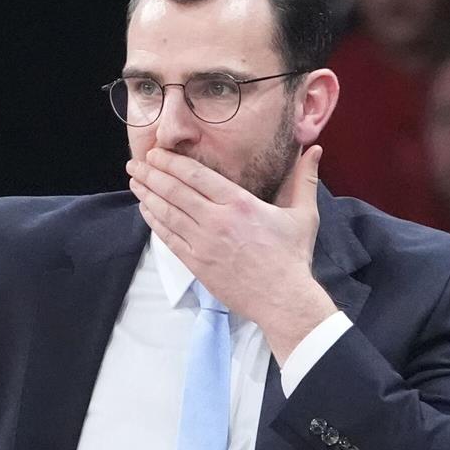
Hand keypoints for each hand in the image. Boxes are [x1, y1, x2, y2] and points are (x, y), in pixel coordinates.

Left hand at [126, 146, 336, 361]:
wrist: (283, 299)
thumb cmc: (292, 257)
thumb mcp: (303, 214)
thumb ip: (305, 179)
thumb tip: (315, 150)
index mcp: (239, 204)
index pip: (196, 175)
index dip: (172, 162)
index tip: (156, 153)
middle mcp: (216, 220)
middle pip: (175, 190)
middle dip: (152, 174)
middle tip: (135, 163)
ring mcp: (203, 243)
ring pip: (167, 213)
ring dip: (147, 195)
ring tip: (134, 182)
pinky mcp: (197, 263)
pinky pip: (168, 238)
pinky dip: (154, 222)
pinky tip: (145, 210)